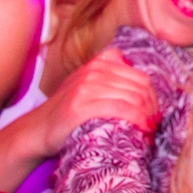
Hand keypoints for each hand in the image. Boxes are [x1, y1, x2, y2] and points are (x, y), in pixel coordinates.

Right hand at [33, 47, 159, 156]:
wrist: (37, 130)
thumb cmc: (69, 113)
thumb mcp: (89, 85)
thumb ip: (112, 78)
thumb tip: (146, 87)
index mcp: (100, 63)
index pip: (141, 76)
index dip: (153, 97)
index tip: (154, 113)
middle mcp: (93, 70)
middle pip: (141, 87)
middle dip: (153, 107)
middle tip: (155, 124)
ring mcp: (86, 86)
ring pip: (134, 97)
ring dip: (148, 116)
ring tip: (150, 129)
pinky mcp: (81, 104)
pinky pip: (121, 108)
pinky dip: (138, 119)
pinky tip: (143, 129)